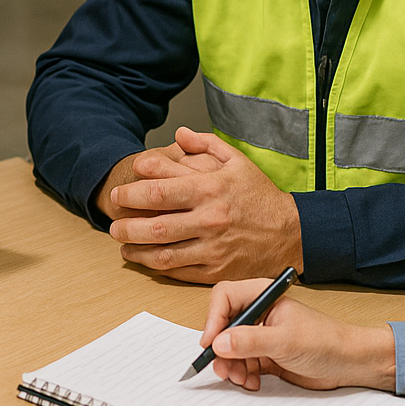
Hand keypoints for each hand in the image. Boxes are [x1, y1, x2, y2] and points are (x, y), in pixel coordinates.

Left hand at [105, 127, 302, 282]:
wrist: (291, 234)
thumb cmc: (260, 196)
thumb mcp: (237, 161)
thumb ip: (206, 144)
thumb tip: (179, 134)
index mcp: (211, 190)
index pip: (161, 191)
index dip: (133, 192)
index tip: (120, 192)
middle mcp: (210, 220)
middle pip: (156, 226)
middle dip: (126, 225)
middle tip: (113, 223)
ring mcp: (212, 248)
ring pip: (163, 253)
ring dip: (136, 249)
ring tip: (122, 243)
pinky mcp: (216, 270)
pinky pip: (179, 271)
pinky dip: (157, 267)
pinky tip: (145, 259)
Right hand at [199, 278, 396, 391]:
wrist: (349, 364)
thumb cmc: (326, 341)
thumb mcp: (285, 341)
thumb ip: (250, 341)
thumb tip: (219, 342)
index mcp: (263, 296)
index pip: (224, 298)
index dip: (213, 319)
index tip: (211, 343)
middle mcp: (258, 313)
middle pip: (223, 326)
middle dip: (221, 349)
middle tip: (223, 368)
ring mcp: (260, 335)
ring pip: (229, 348)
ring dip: (231, 366)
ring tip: (242, 379)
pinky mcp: (264, 354)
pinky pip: (241, 364)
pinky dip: (242, 374)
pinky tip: (253, 382)